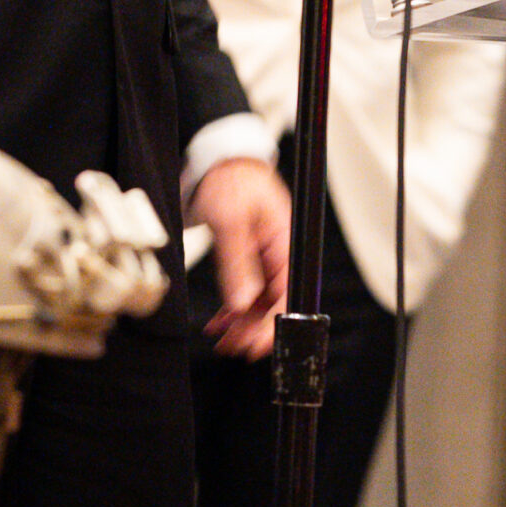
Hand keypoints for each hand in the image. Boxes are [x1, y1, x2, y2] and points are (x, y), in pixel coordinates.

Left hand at [189, 156, 288, 359]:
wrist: (217, 160)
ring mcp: (264, 256)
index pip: (288, 294)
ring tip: (223, 339)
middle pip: (275, 302)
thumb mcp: (231, 220)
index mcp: (286, 243)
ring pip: (259, 301)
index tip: (255, 345)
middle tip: (232, 346)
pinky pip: (247, 290)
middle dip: (254, 328)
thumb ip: (237, 262)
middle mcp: (279, 252)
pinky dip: (233, 308)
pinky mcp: (249, 257)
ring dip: (242, 322)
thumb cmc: (231, 178)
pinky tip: (220, 321)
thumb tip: (242, 301)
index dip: (273, 324)